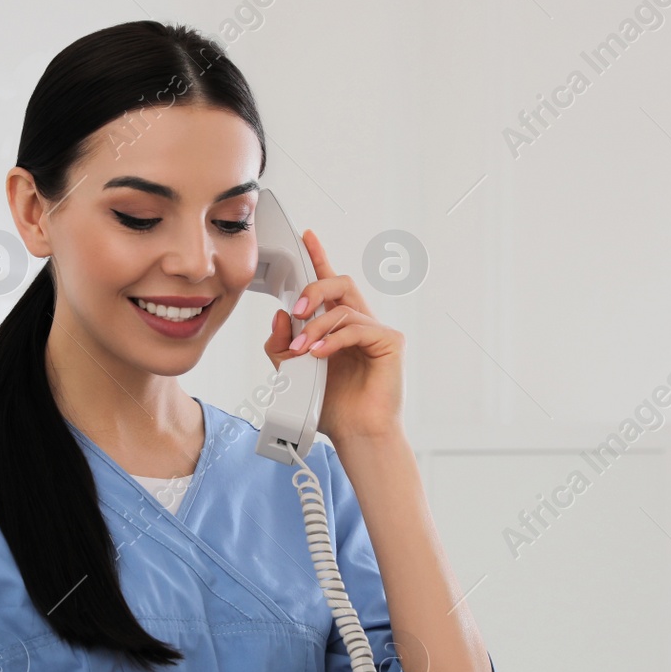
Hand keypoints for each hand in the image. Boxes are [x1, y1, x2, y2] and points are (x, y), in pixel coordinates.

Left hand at [263, 229, 404, 443]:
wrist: (356, 434)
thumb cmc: (331, 407)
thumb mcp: (292, 373)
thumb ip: (281, 344)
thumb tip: (280, 315)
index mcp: (338, 327)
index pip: (329, 285)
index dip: (319, 258)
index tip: (307, 237)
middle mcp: (359, 323)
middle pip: (339, 284)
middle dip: (313, 289)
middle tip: (295, 312)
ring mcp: (377, 331)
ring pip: (343, 307)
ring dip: (315, 327)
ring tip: (301, 351)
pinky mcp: (390, 342)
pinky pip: (356, 327)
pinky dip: (333, 339)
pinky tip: (319, 354)